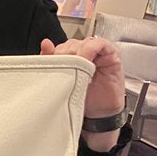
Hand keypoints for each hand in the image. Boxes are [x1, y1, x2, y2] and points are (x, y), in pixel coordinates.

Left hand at [40, 35, 125, 150]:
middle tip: (66, 69)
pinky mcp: (110, 53)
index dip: (56, 54)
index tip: (53, 63)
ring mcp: (98, 52)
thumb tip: (45, 43)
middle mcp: (84, 53)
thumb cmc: (83, 98)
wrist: (100, 113)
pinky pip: (100, 44)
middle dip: (67, 55)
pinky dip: (92, 49)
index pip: (61, 47)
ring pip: (84, 42)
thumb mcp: (64, 81)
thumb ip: (54, 62)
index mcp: (71, 57)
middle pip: (72, 44)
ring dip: (78, 53)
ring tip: (77, 68)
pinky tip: (88, 60)